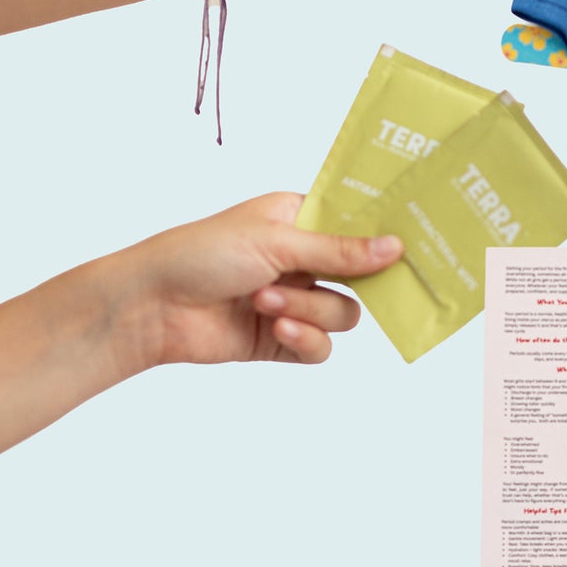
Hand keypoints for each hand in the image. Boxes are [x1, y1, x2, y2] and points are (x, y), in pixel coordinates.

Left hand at [109, 191, 402, 369]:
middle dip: (351, 281)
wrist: (153, 306)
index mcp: (299, 218)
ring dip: (310, 311)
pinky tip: (279, 329)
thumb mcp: (276, 241)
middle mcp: (301, 258)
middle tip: (369, 284)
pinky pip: (319, 348)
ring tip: (269, 302)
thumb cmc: (202, 253)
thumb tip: (394, 246)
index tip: (413, 243)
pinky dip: (305, 340)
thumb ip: (338, 250)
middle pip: (359, 275)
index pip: (356, 223)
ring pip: (341, 314)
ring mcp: (292, 300)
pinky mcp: (279, 340)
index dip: (383, 235)